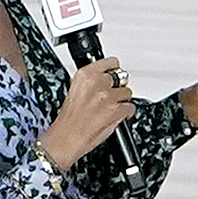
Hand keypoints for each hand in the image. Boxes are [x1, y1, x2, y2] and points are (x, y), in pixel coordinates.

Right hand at [39, 56, 135, 172]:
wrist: (67, 136)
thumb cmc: (68, 119)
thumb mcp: (75, 91)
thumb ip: (90, 82)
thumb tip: (102, 81)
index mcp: (85, 74)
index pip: (109, 62)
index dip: (113, 68)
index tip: (114, 71)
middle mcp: (97, 82)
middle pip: (120, 77)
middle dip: (117, 86)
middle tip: (111, 96)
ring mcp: (108, 96)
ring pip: (127, 92)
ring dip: (122, 100)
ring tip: (112, 108)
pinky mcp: (117, 110)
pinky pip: (130, 108)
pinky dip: (127, 113)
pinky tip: (118, 116)